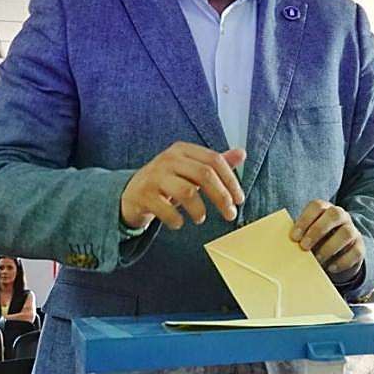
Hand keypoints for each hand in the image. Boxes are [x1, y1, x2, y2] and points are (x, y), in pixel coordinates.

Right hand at [120, 142, 244, 230]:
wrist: (132, 194)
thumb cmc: (167, 182)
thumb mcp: (191, 170)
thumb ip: (215, 163)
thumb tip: (241, 153)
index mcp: (183, 150)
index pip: (214, 160)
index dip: (231, 181)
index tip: (239, 200)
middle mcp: (169, 159)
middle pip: (204, 175)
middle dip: (222, 197)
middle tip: (230, 215)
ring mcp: (154, 176)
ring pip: (187, 192)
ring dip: (199, 210)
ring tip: (200, 218)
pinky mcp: (143, 194)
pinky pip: (166, 210)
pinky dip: (176, 220)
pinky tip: (179, 223)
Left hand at [291, 200, 364, 277]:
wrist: (338, 255)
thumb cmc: (316, 242)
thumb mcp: (306, 236)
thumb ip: (299, 236)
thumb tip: (283, 244)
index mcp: (325, 209)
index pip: (317, 206)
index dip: (305, 219)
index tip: (294, 237)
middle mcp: (341, 216)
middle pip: (334, 215)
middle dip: (317, 230)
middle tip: (304, 246)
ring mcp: (353, 230)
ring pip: (346, 233)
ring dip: (329, 247)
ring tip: (317, 259)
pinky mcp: (360, 247)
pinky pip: (355, 252)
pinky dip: (342, 261)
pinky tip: (330, 267)